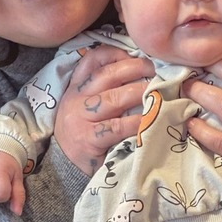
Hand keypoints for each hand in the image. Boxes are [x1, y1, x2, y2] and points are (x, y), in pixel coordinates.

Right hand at [53, 45, 153, 174]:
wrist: (63, 168)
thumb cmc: (82, 134)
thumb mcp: (84, 107)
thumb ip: (104, 91)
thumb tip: (141, 72)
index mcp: (76, 88)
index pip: (92, 60)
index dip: (115, 54)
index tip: (136, 55)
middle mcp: (76, 100)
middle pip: (108, 74)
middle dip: (136, 68)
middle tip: (156, 71)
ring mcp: (82, 119)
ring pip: (115, 98)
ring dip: (141, 91)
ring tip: (159, 91)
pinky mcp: (90, 139)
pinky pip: (119, 126)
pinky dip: (139, 121)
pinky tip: (152, 119)